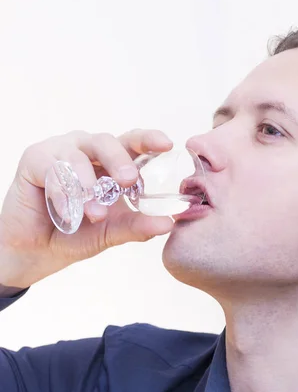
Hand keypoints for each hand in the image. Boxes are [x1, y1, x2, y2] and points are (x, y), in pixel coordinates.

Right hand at [0, 129, 174, 287]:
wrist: (36, 251)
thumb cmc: (75, 234)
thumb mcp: (111, 232)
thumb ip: (137, 227)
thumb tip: (168, 224)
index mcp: (109, 162)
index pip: (132, 143)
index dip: (148, 140)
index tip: (167, 144)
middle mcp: (86, 150)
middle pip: (107, 141)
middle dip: (119, 159)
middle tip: (128, 180)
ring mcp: (60, 151)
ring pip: (78, 154)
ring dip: (88, 186)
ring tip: (94, 214)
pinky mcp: (35, 159)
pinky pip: (52, 169)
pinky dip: (63, 194)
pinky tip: (69, 214)